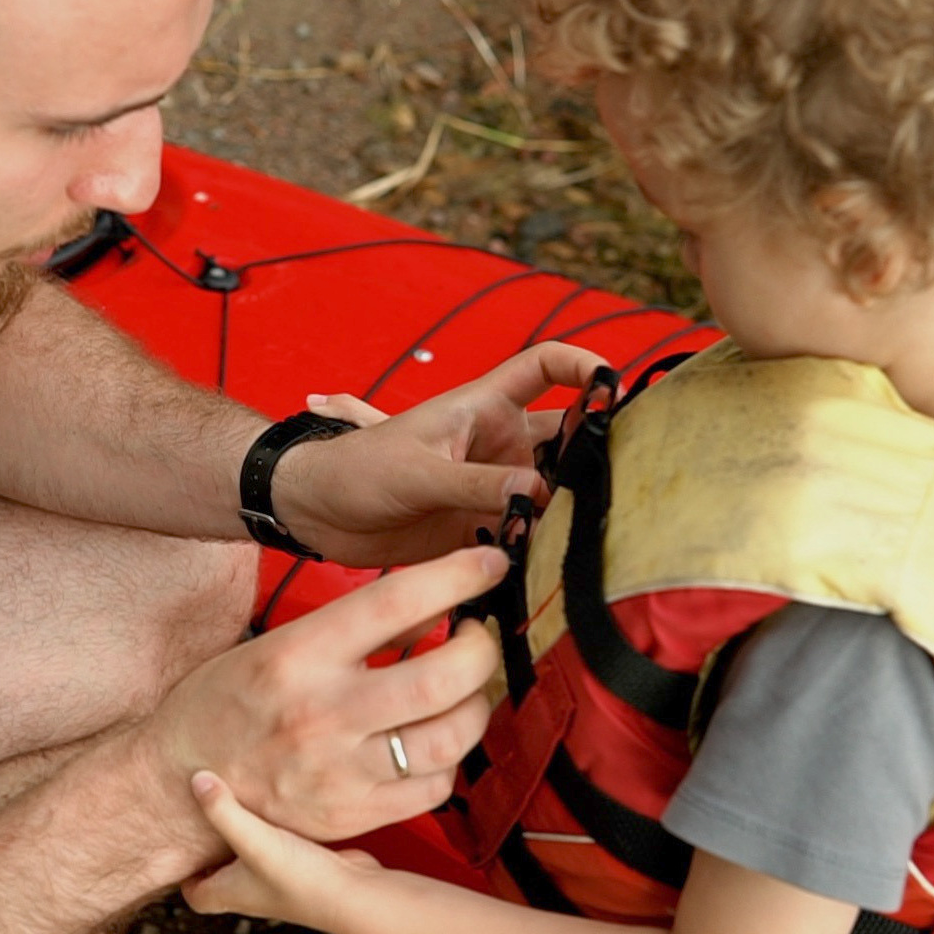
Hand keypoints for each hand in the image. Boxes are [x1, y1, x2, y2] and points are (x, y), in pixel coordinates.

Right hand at [147, 546, 505, 845]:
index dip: (458, 576)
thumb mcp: (277, 644)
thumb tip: (436, 602)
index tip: (491, 564)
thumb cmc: (225, 702)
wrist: (173, 784)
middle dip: (481, 650)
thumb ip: (354, 627)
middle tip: (479, 639)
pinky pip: (433, 787)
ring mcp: (340, 771)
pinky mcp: (352, 816)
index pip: (396, 601)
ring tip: (466, 691)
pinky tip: (435, 740)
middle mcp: (323, 712)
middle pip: (442, 676)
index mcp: (298, 655)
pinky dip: (449, 759)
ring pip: (450, 736)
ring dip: (475, 707)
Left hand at [182, 771, 384, 933]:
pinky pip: (278, 845)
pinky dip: (273, 828)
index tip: (179, 841)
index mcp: (229, 894)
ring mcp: (278, 879)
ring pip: (250, 857)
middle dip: (211, 848)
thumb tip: (196, 779)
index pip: (194, 894)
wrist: (354, 894)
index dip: (183, 874)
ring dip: (244, 834)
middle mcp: (251, 890)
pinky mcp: (302, 864)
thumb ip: (224, 811)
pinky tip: (278, 803)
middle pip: (220, 873)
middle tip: (204, 813)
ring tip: (238, 800)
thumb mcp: (254, 840)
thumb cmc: (300, 877)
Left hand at [269, 342, 606, 565]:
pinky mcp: (482, 530)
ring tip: (591, 534)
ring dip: (569, 511)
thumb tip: (540, 494)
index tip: (615, 387)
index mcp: (484, 407)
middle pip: (566, 441)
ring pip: (552, 494)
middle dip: (595, 457)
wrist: (315, 514)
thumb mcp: (418, 472)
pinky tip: (556, 566)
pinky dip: (542, 549)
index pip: (546, 367)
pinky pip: (526, 536)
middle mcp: (498, 445)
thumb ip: (477, 483)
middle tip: (618, 486)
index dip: (584, 368)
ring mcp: (493, 488)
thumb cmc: (357, 470)